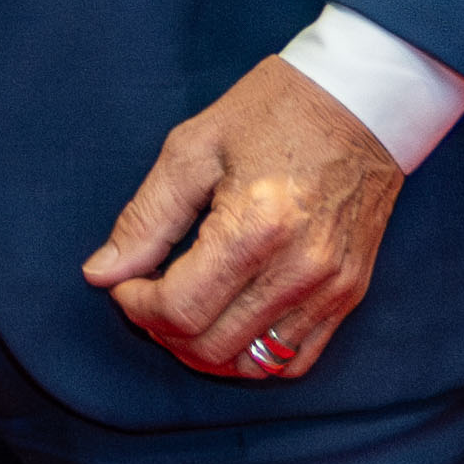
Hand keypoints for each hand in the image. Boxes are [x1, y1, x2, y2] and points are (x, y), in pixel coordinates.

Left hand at [80, 55, 401, 382]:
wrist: (363, 99)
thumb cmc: (274, 110)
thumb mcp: (194, 148)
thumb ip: (146, 218)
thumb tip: (101, 273)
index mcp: (255, 226)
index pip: (181, 308)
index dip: (136, 305)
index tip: (123, 284)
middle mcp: (299, 268)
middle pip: (212, 345)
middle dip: (163, 330)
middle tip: (146, 297)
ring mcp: (331, 287)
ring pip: (254, 364)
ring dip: (205, 351)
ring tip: (183, 314)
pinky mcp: (351, 293)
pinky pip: (296, 358)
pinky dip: (254, 355)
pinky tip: (229, 323)